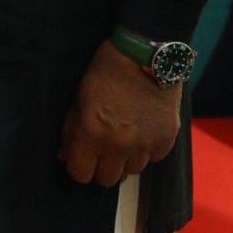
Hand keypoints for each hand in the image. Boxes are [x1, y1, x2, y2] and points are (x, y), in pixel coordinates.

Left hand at [57, 39, 181, 186]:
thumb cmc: (106, 69)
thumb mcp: (80, 95)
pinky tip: (145, 129)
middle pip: (107, 180)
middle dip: (102, 165)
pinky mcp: (167, 140)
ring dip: (126, 158)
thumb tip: (64, 156)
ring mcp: (145, 145)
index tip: (83, 155)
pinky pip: (154, 158)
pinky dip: (148, 149)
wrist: (147, 52)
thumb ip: (71, 129)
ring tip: (127, 135)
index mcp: (92, 134)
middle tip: (105, 147)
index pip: (80, 174)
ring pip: (132, 171)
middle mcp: (119, 147)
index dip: (79, 166)